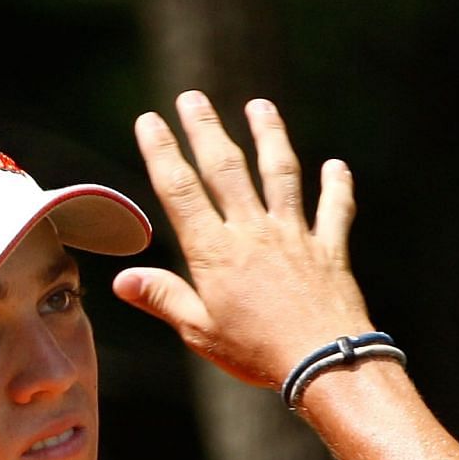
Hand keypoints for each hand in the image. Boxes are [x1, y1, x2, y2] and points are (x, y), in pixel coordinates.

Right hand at [111, 90, 376, 387]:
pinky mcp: (329, 250)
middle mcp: (253, 232)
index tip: (150, 121)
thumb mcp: (199, 332)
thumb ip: (163, 298)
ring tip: (260, 106)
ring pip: (281, 174)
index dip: (163, 152)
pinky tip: (336, 166)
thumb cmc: (257, 353)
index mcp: (216, 252)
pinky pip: (334, 211)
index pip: (181, 191)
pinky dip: (337, 187)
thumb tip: (121, 280)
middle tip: (192, 98)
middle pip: (226, 169)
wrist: (324, 362)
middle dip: (206, 130)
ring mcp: (294, 236)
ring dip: (270, 136)